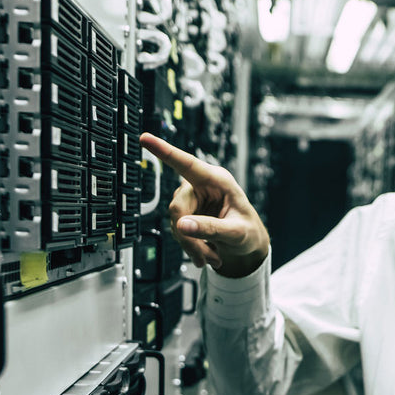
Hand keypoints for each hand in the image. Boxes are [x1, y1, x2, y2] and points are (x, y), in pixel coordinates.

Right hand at [140, 134, 269, 276]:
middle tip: (201, 256)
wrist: (248, 244)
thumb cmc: (248, 231)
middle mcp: (202, 186)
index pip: (187, 164)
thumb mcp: (236, 232)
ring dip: (191, 244)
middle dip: (187, 235)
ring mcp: (192, 200)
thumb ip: (211, 228)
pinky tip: (206, 254)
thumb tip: (182, 225)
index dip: (164, 151)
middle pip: (177, 207)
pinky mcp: (187, 214)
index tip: (145, 138)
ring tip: (211, 256)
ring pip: (176, 222)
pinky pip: (178, 230)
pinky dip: (190, 247)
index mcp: (217, 180)